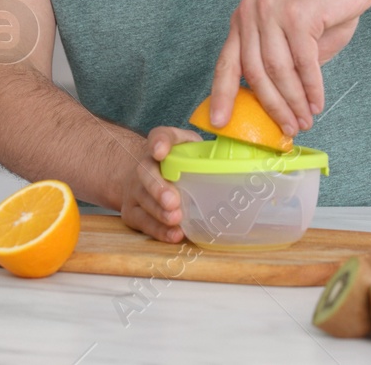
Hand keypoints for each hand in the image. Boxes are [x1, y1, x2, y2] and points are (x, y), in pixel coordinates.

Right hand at [115, 126, 200, 243]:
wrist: (146, 174)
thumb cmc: (178, 161)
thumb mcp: (193, 148)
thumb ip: (210, 151)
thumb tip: (238, 161)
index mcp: (163, 144)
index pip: (159, 136)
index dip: (159, 143)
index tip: (161, 152)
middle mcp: (144, 164)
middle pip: (146, 172)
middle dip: (158, 188)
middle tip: (173, 201)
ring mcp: (136, 189)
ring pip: (143, 199)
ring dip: (159, 212)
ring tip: (175, 219)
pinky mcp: (132, 211)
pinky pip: (142, 221)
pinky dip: (158, 230)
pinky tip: (173, 234)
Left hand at [209, 0, 370, 137]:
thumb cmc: (324, 10)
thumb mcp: (291, 40)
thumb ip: (278, 66)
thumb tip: (271, 108)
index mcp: (243, 18)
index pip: (227, 62)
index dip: (222, 95)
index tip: (219, 122)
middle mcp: (251, 12)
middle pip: (255, 72)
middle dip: (272, 107)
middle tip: (287, 128)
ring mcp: (273, 11)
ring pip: (279, 70)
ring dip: (293, 102)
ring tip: (304, 120)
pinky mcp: (298, 14)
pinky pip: (303, 63)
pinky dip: (311, 88)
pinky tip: (316, 103)